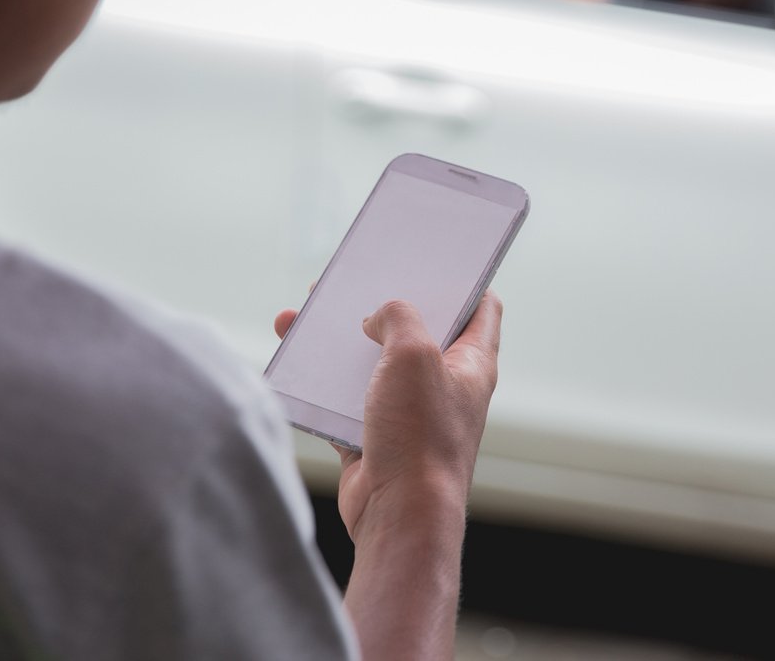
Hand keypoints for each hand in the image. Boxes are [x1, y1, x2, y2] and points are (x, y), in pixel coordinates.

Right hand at [272, 290, 502, 542]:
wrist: (398, 516)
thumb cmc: (419, 436)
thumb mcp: (413, 354)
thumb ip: (399, 317)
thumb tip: (376, 316)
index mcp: (472, 362)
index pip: (482, 307)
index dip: (463, 278)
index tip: (432, 258)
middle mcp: (444, 385)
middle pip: (416, 330)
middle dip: (381, 303)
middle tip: (352, 280)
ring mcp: (408, 412)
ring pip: (371, 362)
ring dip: (338, 339)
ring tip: (302, 312)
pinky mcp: (374, 436)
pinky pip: (342, 399)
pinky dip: (318, 381)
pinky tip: (292, 359)